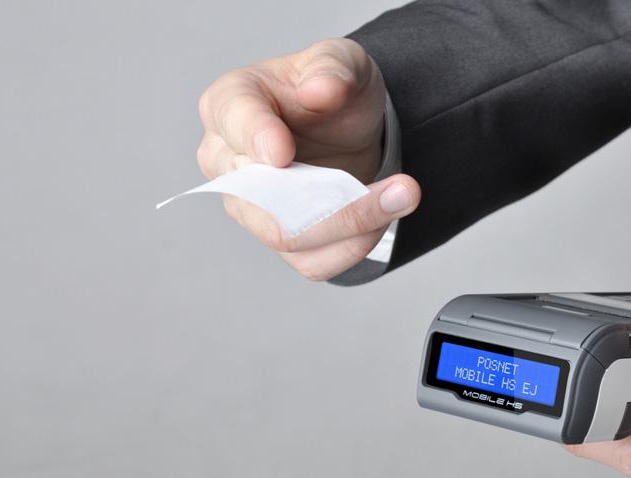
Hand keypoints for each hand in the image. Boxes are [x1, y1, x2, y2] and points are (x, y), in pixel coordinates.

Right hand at [196, 38, 420, 279]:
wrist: (349, 125)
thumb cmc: (330, 88)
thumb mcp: (341, 60)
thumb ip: (332, 66)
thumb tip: (320, 89)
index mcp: (229, 104)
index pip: (233, 120)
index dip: (255, 137)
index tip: (282, 150)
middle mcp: (227, 161)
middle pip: (259, 199)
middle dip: (330, 201)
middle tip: (398, 187)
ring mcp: (250, 208)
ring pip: (288, 237)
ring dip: (353, 225)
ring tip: (403, 195)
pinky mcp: (282, 241)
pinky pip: (313, 263)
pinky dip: (354, 246)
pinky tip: (384, 216)